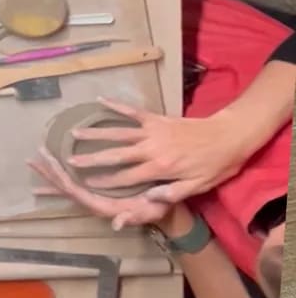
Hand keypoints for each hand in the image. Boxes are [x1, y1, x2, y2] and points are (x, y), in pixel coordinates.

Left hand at [29, 147, 169, 230]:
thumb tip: (117, 223)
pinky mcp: (95, 194)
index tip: (50, 160)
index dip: (61, 177)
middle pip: (65, 188)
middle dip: (49, 174)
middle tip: (32, 159)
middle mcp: (93, 203)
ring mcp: (92, 199)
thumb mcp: (149, 211)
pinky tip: (51, 170)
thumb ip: (133, 217)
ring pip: (65, 187)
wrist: (161, 210)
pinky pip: (73, 185)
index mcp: (102, 206)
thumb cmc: (156, 208)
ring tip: (34, 163)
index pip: (75, 191)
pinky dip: (59, 177)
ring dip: (49, 176)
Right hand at [67, 97, 248, 201]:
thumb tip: (148, 196)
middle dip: (93, 159)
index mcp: (160, 168)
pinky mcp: (156, 118)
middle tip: (72, 161)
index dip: (107, 182)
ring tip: (76, 134)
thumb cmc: (213, 166)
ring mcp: (152, 130)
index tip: (88, 184)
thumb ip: (171, 192)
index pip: (127, 178)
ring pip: (118, 132)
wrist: (227, 137)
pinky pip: (132, 111)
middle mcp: (151, 148)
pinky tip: (100, 101)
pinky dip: (115, 106)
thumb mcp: (197, 187)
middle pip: (116, 155)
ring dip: (96, 133)